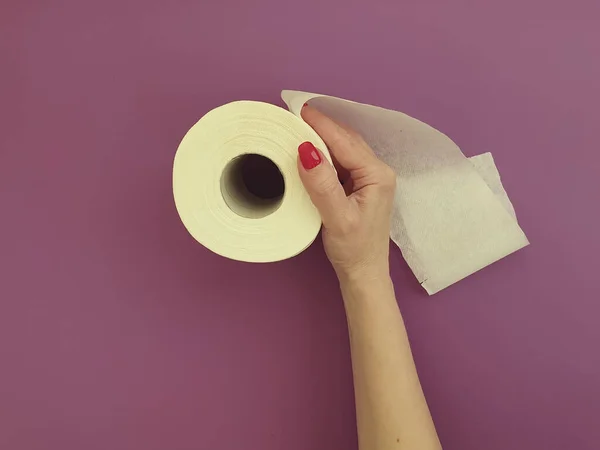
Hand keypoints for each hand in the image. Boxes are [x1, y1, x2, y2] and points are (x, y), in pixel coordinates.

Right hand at [297, 105, 395, 282]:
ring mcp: (370, 178)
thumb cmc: (354, 250)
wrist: (364, 273)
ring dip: (322, 138)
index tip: (298, 110)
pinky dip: (325, 154)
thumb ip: (322, 185)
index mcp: (377, 175)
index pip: (344, 141)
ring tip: (298, 128)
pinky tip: (310, 152)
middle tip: (293, 116)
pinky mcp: (360, 186)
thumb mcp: (337, 218)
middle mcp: (377, 172)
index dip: (320, 124)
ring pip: (344, 149)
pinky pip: (341, 161)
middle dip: (321, 127)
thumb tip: (306, 151)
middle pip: (346, 140)